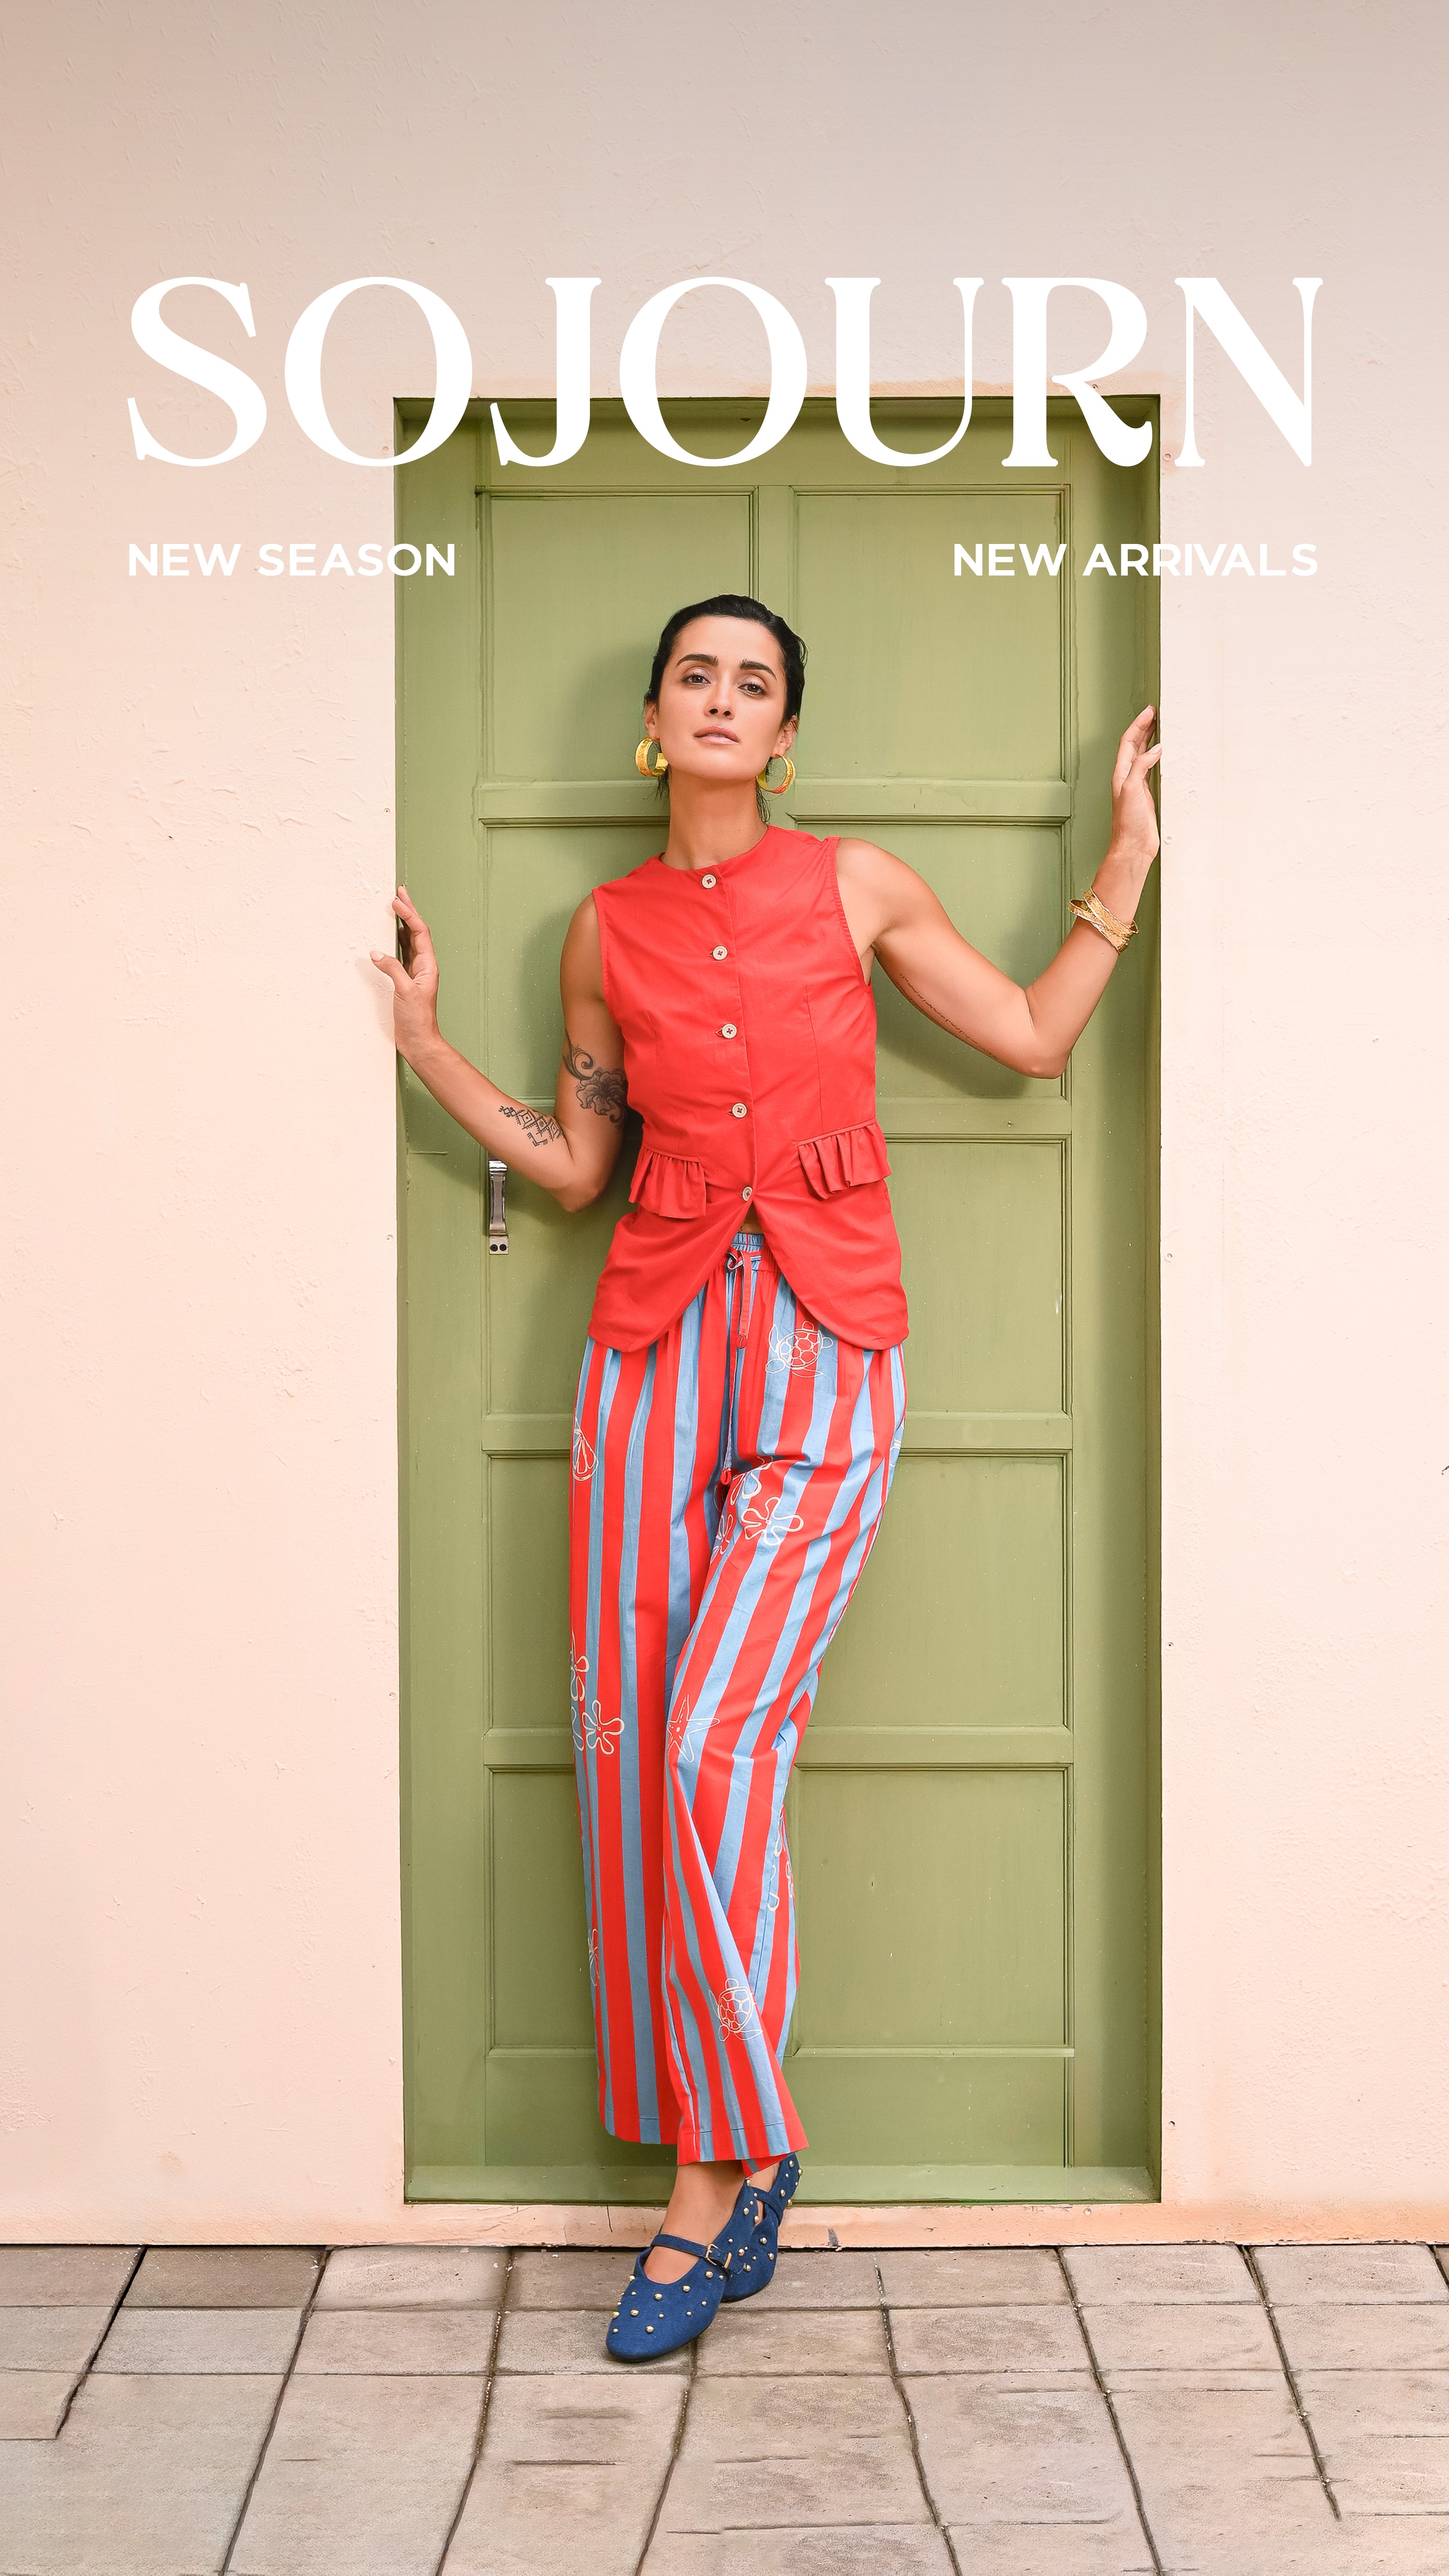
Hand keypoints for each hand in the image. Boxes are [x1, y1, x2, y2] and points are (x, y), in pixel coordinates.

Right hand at [369, 886, 441, 1063]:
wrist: (419, 1041)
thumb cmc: (418, 1020)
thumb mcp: (405, 992)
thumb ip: (392, 970)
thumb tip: (377, 953)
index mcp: (428, 965)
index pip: (419, 932)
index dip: (409, 915)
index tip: (397, 900)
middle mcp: (423, 966)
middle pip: (415, 932)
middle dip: (408, 912)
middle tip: (399, 893)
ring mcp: (414, 972)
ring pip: (408, 941)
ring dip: (401, 924)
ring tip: (394, 908)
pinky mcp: (405, 981)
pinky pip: (400, 954)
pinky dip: (394, 942)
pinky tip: (388, 937)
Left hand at [1105, 706, 1161, 879]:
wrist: (1133, 847)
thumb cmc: (1128, 823)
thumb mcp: (1132, 790)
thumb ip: (1141, 767)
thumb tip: (1154, 749)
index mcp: (1121, 774)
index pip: (1128, 742)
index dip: (1138, 725)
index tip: (1149, 711)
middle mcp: (1127, 777)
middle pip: (1134, 745)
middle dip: (1144, 727)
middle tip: (1154, 713)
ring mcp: (1137, 786)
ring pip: (1143, 755)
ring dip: (1149, 740)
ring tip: (1158, 727)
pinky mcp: (1146, 795)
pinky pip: (1151, 769)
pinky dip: (1157, 757)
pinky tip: (1163, 755)